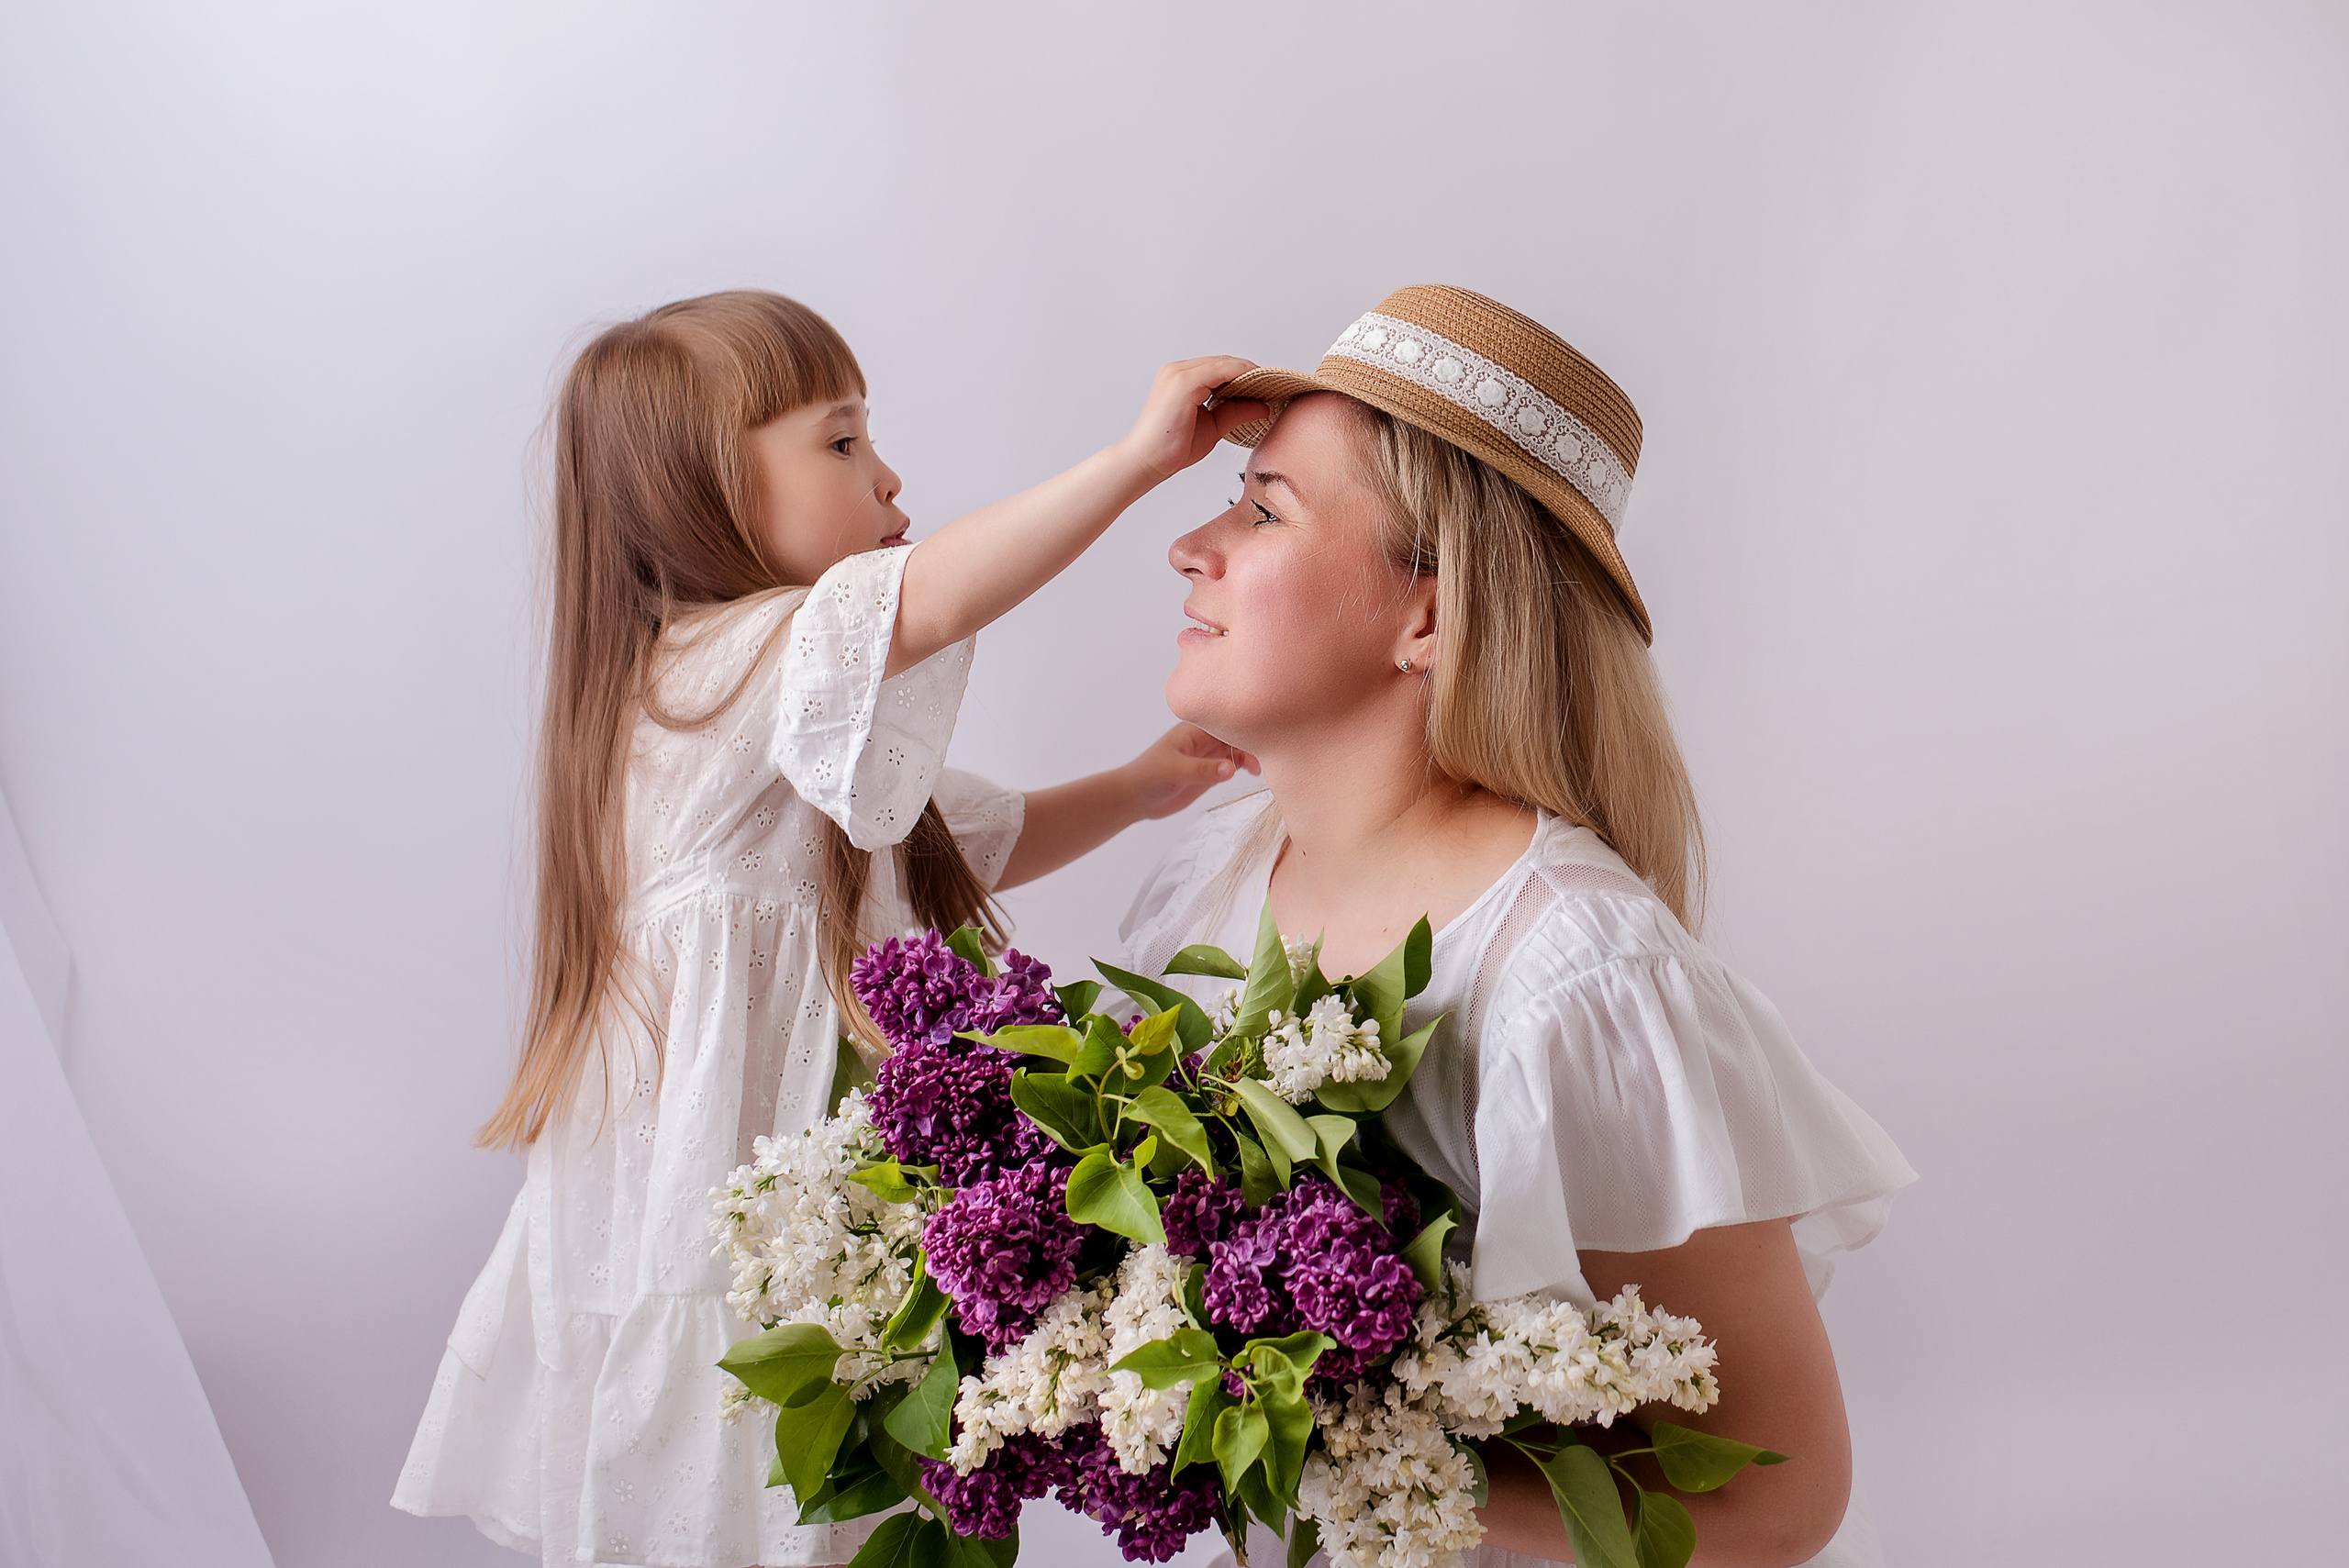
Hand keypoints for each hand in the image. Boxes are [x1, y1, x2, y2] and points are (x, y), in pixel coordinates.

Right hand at [1117, 357, 1268, 479]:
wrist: (1146, 463)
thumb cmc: (1171, 448)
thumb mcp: (1213, 426)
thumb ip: (1235, 412)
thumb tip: (1263, 405)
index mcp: (1181, 379)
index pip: (1221, 368)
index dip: (1246, 375)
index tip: (1269, 386)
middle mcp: (1178, 370)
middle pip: (1224, 362)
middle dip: (1252, 372)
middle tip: (1275, 386)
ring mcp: (1179, 374)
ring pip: (1225, 364)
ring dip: (1250, 373)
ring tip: (1271, 387)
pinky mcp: (1183, 382)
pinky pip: (1221, 371)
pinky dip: (1242, 376)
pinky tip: (1257, 388)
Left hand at [1121, 723, 1259, 820]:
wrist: (1135, 799)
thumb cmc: (1148, 777)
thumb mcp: (1175, 771)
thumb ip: (1203, 770)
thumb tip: (1232, 768)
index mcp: (1195, 729)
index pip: (1226, 723)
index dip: (1245, 728)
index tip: (1263, 739)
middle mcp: (1205, 740)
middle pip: (1237, 736)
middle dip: (1253, 744)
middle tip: (1264, 762)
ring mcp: (1209, 756)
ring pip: (1239, 751)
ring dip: (1253, 757)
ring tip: (1260, 771)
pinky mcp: (1211, 773)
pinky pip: (1235, 766)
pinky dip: (1247, 768)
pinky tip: (1254, 775)